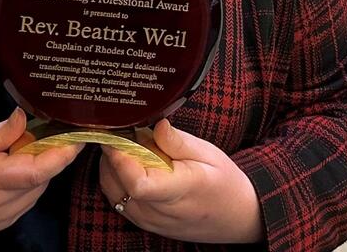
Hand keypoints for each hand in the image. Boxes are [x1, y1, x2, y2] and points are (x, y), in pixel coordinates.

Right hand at [0, 108, 82, 248]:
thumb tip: (23, 117)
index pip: (40, 169)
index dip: (62, 154)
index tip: (77, 137)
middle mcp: (2, 204)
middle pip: (41, 180)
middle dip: (48, 157)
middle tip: (41, 134)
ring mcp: (1, 219)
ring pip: (34, 193)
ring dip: (36, 172)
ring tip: (18, 152)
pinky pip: (22, 204)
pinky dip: (24, 186)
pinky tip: (10, 171)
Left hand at [99, 119, 264, 243]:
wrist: (235, 216)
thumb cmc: (223, 182)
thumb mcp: (208, 153)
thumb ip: (178, 141)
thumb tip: (156, 124)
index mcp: (179, 191)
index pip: (137, 184)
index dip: (120, 158)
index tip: (118, 135)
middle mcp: (159, 211)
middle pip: (116, 183)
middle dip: (113, 154)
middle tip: (127, 134)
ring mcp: (148, 220)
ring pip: (111, 190)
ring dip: (112, 166)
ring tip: (130, 148)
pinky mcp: (142, 222)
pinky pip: (116, 199)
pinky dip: (115, 178)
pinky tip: (131, 164)